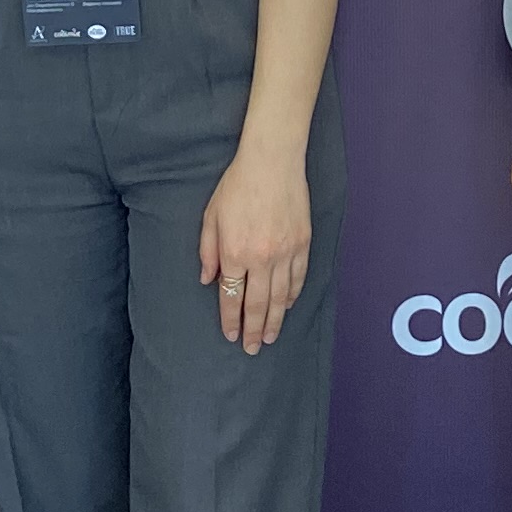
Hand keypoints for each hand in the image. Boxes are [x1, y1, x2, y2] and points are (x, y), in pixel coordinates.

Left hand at [199, 144, 312, 354]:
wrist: (272, 162)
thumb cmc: (237, 186)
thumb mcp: (211, 217)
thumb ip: (208, 251)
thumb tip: (209, 280)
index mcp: (235, 253)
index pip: (232, 297)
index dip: (231, 320)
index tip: (231, 335)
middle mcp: (261, 259)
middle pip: (258, 304)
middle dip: (254, 330)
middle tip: (253, 349)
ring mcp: (285, 252)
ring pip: (281, 297)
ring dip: (276, 320)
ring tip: (272, 337)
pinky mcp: (302, 244)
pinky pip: (298, 278)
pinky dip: (293, 295)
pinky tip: (288, 306)